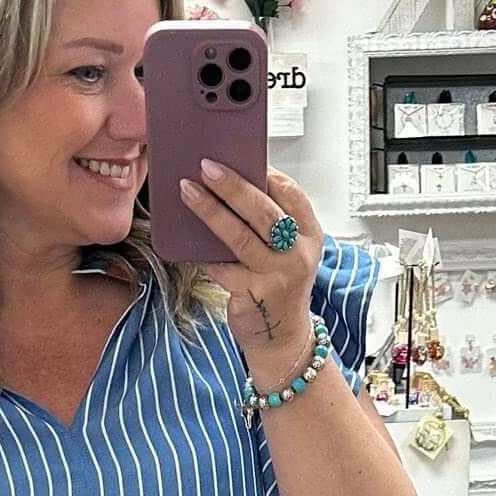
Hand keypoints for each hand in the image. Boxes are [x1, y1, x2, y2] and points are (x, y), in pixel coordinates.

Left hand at [180, 160, 323, 388]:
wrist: (282, 338)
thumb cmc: (279, 286)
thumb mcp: (287, 252)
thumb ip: (269, 224)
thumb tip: (229, 186)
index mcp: (309, 235)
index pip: (291, 194)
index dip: (266, 174)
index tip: (239, 157)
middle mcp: (297, 255)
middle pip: (264, 212)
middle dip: (233, 186)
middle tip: (206, 166)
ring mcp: (277, 277)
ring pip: (240, 237)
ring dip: (211, 212)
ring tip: (188, 192)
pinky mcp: (253, 296)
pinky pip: (222, 267)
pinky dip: (203, 252)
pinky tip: (185, 238)